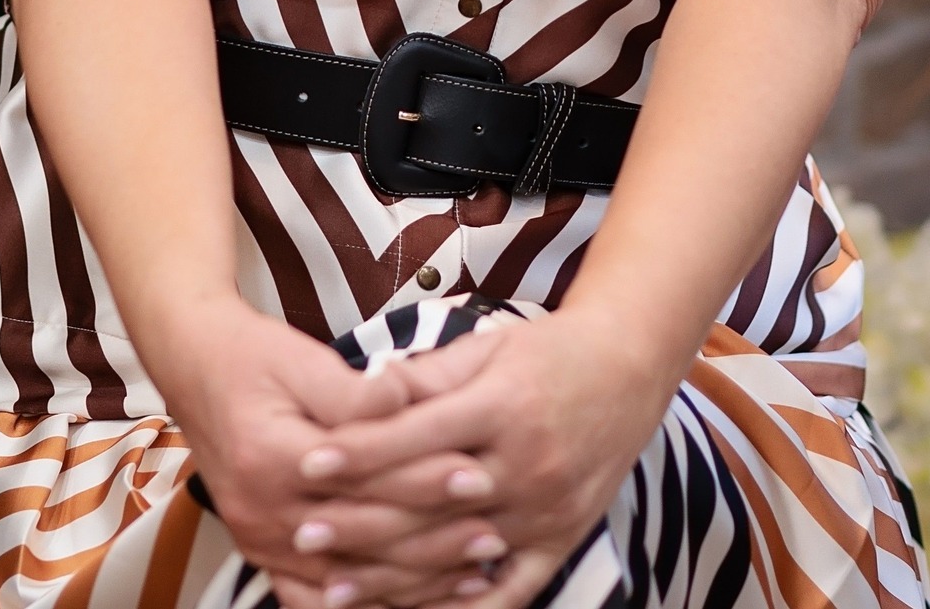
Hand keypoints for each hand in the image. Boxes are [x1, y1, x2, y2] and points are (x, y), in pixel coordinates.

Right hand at [149, 296, 502, 608]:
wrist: (193, 366)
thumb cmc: (252, 356)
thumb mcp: (302, 359)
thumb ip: (355, 391)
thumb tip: (408, 396)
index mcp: (274, 458)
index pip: (365, 478)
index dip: (425, 477)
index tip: (479, 473)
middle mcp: (263, 512)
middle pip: (363, 538)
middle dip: (434, 540)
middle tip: (494, 536)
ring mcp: (259, 542)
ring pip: (349, 582)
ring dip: (415, 583)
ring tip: (476, 574)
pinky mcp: (261, 553)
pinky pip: (320, 600)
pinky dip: (372, 605)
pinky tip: (418, 601)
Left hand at [297, 308, 675, 608]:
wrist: (627, 368)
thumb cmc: (547, 352)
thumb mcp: (487, 346)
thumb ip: (426, 376)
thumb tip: (361, 392)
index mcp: (502, 406)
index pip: (418, 436)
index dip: (359, 452)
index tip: (307, 463)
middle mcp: (525, 463)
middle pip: (429, 503)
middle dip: (359, 522)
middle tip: (301, 531)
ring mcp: (546, 510)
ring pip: (456, 555)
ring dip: (391, 576)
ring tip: (333, 586)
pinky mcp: (562, 541)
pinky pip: (506, 591)